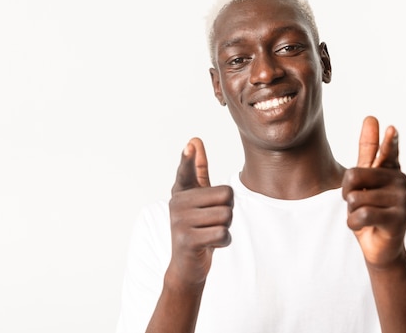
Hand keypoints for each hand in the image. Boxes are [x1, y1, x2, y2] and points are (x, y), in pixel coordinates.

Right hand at [168, 138, 233, 285]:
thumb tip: (193, 139)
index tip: (192, 144)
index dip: (189, 159)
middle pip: (227, 195)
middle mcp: (177, 203)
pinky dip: (223, 241)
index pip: (186, 171)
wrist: (186, 265)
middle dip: (228, 210)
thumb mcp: (197, 197)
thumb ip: (196, 170)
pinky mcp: (188, 240)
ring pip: (226, 215)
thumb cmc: (196, 226)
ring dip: (226, 227)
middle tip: (212, 221)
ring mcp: (180, 222)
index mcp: (181, 191)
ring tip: (210, 232)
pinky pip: (222, 233)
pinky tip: (210, 244)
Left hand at [342, 117, 405, 268]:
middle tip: (358, 203)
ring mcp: (402, 200)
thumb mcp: (365, 179)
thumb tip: (372, 117)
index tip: (390, 128)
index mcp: (390, 168)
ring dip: (352, 211)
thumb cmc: (370, 209)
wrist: (380, 246)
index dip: (388, 141)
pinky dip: (354, 224)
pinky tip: (364, 227)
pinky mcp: (398, 219)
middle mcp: (400, 180)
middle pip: (354, 175)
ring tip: (366, 216)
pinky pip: (362, 215)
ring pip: (356, 198)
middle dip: (347, 193)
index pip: (388, 151)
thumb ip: (368, 151)